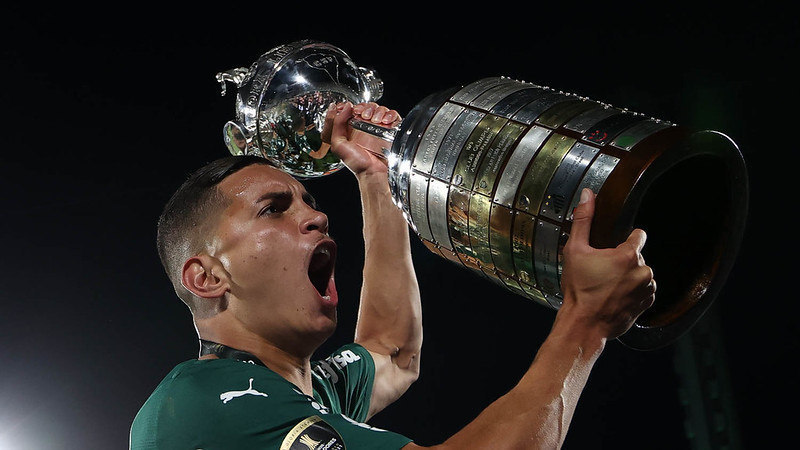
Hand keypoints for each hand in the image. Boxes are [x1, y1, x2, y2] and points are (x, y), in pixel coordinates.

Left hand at [324, 102, 400, 176]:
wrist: (373, 172)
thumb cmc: (356, 162)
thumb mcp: (338, 144)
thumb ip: (336, 124)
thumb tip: (346, 107)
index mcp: (350, 128)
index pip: (349, 109)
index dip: (349, 106)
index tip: (349, 109)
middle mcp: (364, 126)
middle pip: (365, 106)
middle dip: (364, 108)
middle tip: (362, 115)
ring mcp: (378, 127)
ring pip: (378, 108)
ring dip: (376, 111)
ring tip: (374, 120)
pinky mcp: (390, 129)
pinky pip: (392, 115)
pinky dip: (389, 115)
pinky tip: (385, 122)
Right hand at [559, 188, 655, 338]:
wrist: (584, 325)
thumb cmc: (579, 291)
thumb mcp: (574, 251)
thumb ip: (583, 220)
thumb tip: (587, 195)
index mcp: (628, 255)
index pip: (638, 235)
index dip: (625, 239)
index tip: (613, 248)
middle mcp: (643, 271)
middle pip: (637, 256)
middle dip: (621, 261)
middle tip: (601, 272)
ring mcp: (647, 289)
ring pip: (640, 273)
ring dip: (628, 277)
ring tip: (606, 286)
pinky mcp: (647, 304)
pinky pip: (643, 291)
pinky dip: (631, 292)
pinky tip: (613, 296)